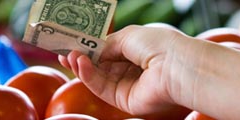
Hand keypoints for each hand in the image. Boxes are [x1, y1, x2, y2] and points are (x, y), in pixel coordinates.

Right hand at [59, 24, 195, 115]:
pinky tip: (80, 65)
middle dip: (80, 59)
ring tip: (70, 57)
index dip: (88, 48)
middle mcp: (131, 70)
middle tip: (62, 52)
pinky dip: (88, 77)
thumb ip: (105, 44)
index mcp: (135, 52)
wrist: (177, 66)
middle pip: (99, 66)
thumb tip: (90, 50)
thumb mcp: (127, 36)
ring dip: (81, 67)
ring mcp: (127, 86)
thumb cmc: (158, 45)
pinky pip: (101, 88)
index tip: (70, 43)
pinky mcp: (124, 100)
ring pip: (97, 78)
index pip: (106, 51)